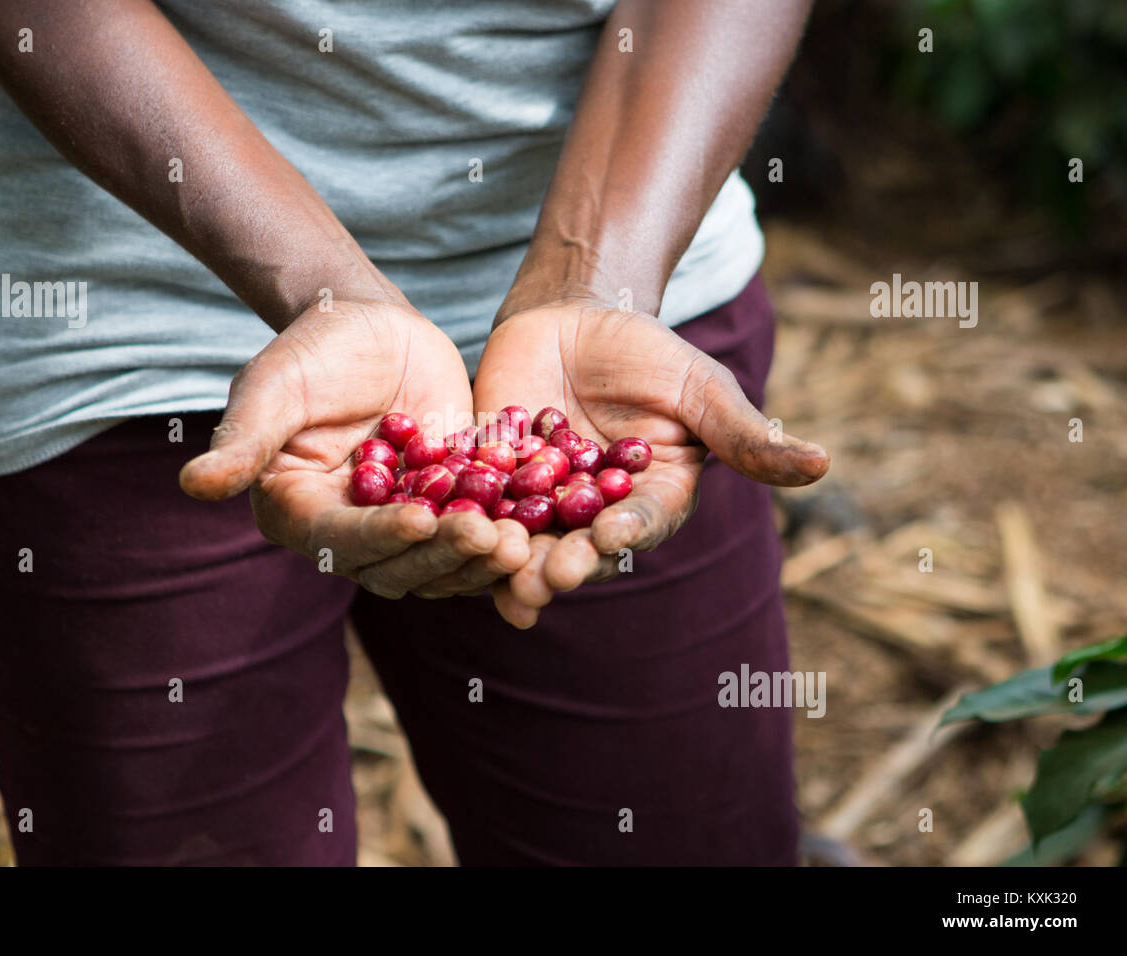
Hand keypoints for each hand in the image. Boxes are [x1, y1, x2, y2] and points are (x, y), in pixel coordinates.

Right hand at [179, 298, 529, 597]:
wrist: (374, 327)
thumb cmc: (313, 349)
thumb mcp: (276, 384)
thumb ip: (246, 438)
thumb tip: (194, 485)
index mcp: (301, 515)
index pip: (340, 542)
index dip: (381, 536)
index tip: (421, 518)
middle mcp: (353, 535)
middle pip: (398, 568)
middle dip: (445, 555)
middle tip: (492, 538)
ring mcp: (406, 528)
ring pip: (444, 566)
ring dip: (483, 561)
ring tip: (524, 541)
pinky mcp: (452, 513)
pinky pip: (481, 538)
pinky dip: (511, 539)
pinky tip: (545, 528)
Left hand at [472, 302, 828, 627]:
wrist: (571, 319)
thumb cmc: (648, 353)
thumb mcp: (698, 388)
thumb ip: (745, 435)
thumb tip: (824, 465)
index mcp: (651, 501)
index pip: (642, 524)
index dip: (627, 532)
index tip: (611, 539)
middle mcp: (595, 516)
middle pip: (580, 549)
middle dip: (564, 564)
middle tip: (546, 578)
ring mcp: (539, 505)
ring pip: (526, 542)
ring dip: (513, 563)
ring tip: (501, 579)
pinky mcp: (489, 484)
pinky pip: (476, 510)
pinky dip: (463, 526)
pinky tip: (444, 541)